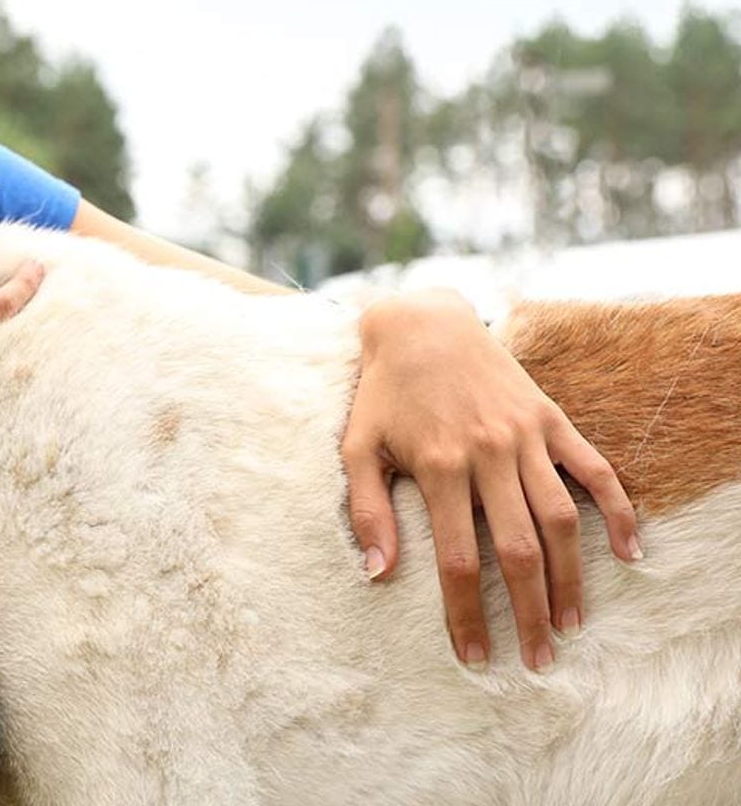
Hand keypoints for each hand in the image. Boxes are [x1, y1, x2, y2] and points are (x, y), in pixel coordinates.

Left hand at [340, 288, 639, 671]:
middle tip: (539, 659)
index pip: (456, 559)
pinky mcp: (552, 419)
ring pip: (561, 518)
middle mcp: (487, 454)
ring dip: (572, 576)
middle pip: (518, 549)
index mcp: (437, 466)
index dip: (467, 612)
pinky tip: (629, 552)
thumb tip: (377, 575)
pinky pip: (596, 469)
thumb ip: (367, 511)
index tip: (474, 655)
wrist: (422, 325)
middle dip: (529, 611)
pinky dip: (617, 510)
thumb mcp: (356, 446)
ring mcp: (525, 436)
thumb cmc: (383, 393)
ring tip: (572, 623)